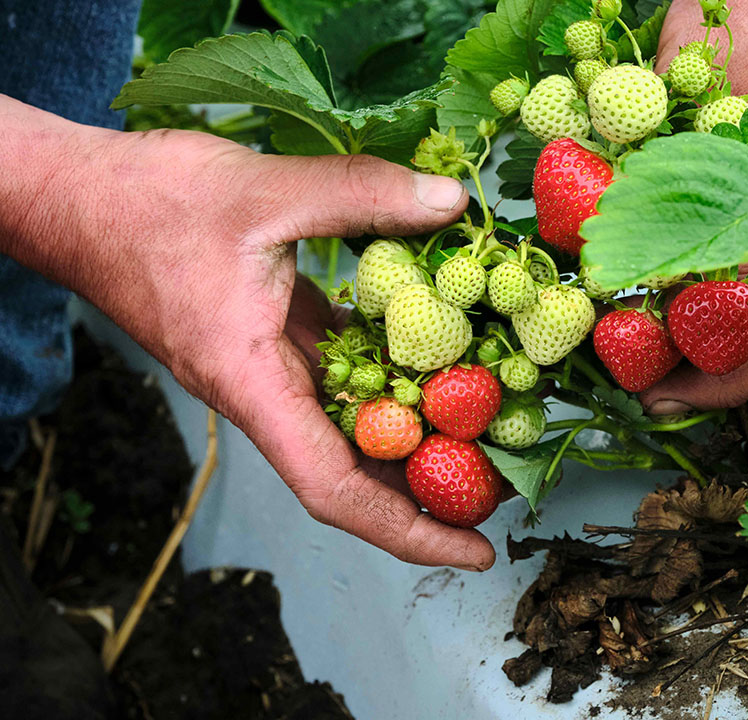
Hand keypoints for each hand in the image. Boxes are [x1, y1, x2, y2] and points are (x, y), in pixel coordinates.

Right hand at [0, 95, 494, 570]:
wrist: (77, 198)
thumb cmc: (146, 205)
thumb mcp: (262, 191)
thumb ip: (361, 194)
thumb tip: (451, 202)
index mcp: (253, 386)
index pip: (335, 489)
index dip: (408, 529)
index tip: (474, 549)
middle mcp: (266, 393)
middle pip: (355, 469)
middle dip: (432, 487)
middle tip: (510, 483)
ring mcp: (271, 368)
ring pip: (353, 423)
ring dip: (417, 433)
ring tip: (491, 430)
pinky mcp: (276, 337)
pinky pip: (344, 374)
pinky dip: (392, 375)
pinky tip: (442, 360)